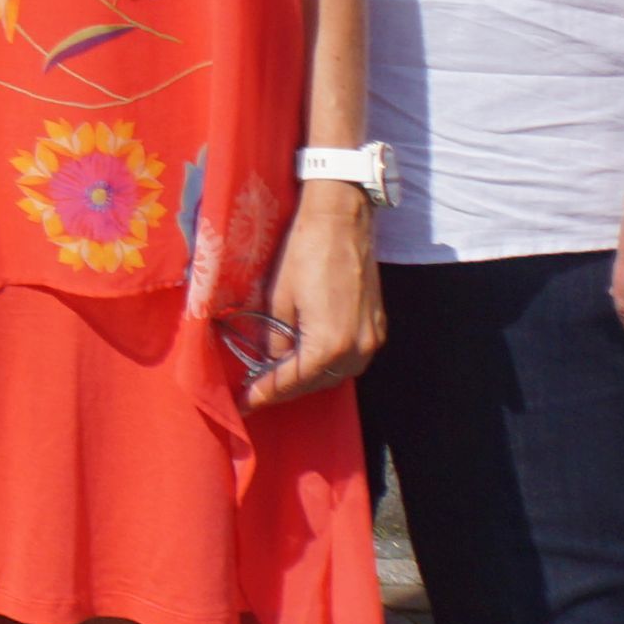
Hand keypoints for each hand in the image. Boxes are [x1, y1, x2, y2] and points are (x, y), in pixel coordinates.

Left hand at [246, 183, 385, 407]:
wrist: (342, 219)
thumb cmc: (304, 252)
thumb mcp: (277, 297)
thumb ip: (276, 337)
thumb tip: (273, 359)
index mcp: (330, 344)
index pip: (293, 381)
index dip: (266, 393)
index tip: (245, 404)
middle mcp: (358, 348)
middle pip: (318, 382)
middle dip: (287, 388)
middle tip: (257, 390)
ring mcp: (373, 338)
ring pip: (337, 374)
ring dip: (308, 378)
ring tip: (277, 377)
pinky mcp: (378, 325)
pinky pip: (351, 358)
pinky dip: (327, 364)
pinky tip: (306, 358)